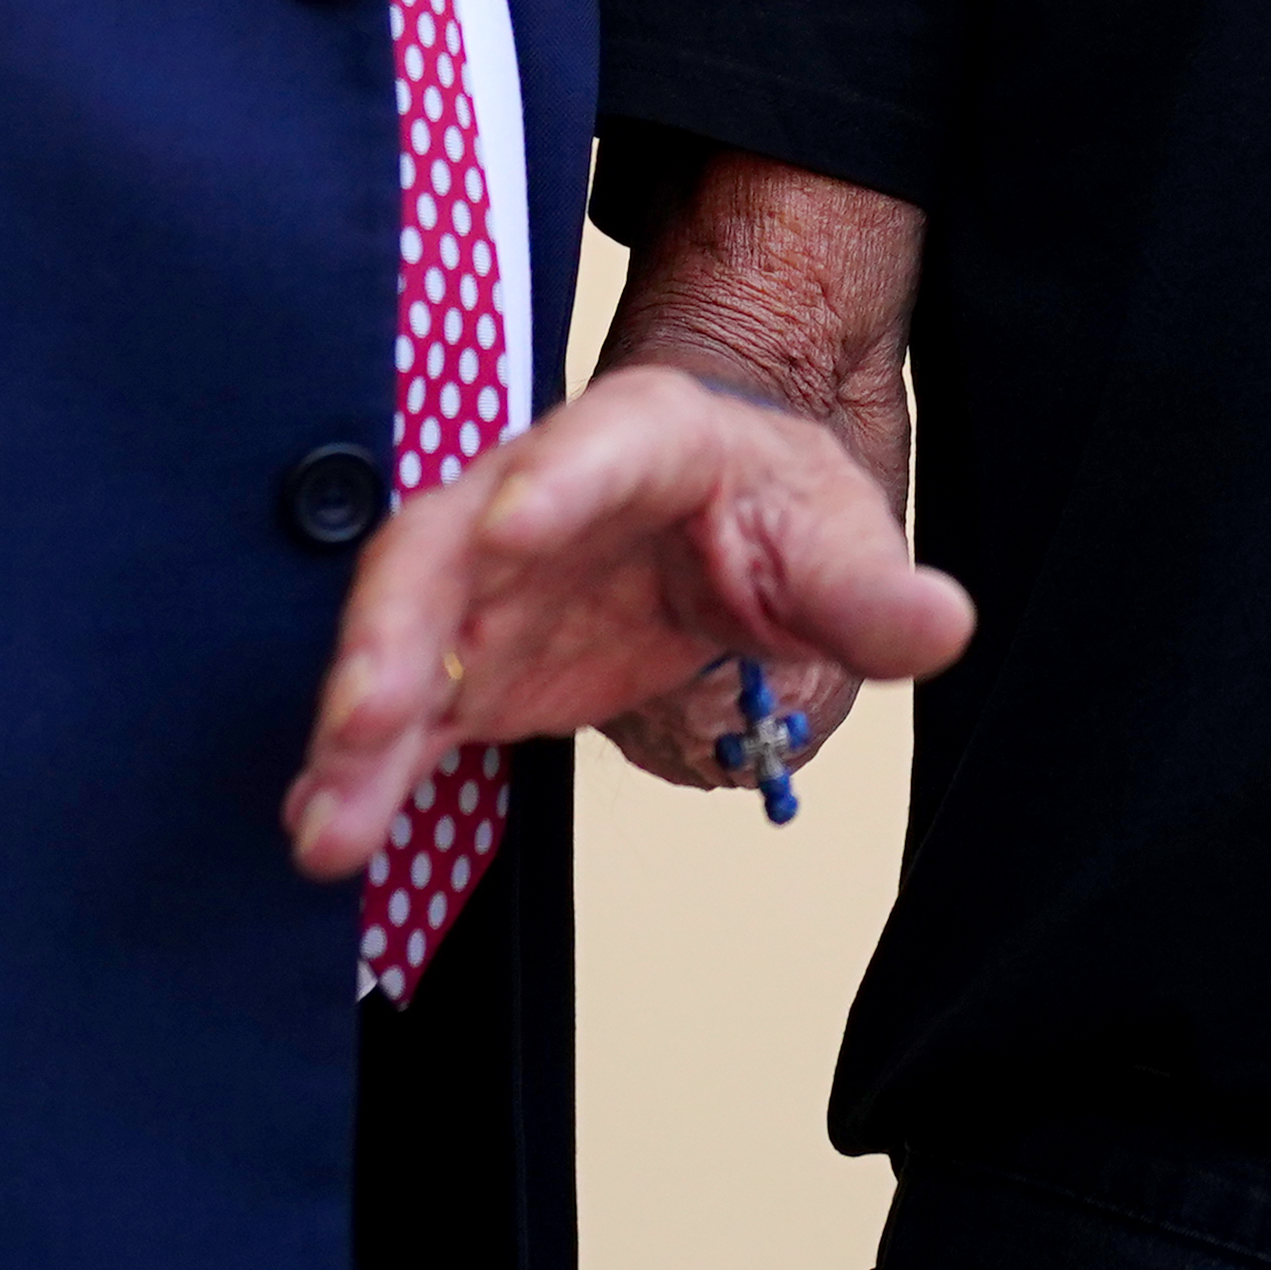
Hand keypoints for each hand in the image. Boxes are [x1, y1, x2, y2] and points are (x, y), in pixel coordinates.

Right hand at [280, 366, 973, 874]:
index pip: (599, 443)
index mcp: (650, 437)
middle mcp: (536, 494)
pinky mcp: (466, 661)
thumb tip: (944, 626)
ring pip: (401, 630)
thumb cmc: (775, 508)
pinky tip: (327, 832)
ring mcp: (486, 578)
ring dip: (357, 718)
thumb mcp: (839, 543)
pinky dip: (359, 771)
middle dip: (400, 625)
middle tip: (368, 711)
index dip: (554, 481)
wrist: (723, 522)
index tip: (514, 528)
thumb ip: (876, 593)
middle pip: (450, 540)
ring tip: (326, 815)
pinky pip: (400, 711)